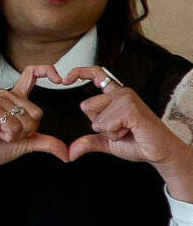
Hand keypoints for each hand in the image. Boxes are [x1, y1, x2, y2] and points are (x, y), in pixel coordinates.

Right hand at [0, 63, 67, 208]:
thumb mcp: (28, 143)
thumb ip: (48, 143)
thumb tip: (68, 154)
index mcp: (16, 98)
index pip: (31, 75)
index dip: (47, 71)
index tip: (60, 80)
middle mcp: (7, 95)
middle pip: (37, 112)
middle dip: (28, 131)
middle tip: (9, 132)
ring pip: (26, 120)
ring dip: (17, 134)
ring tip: (0, 132)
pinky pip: (13, 125)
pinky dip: (9, 135)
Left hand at [65, 66, 192, 199]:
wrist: (159, 152)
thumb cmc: (138, 143)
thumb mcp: (107, 141)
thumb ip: (88, 142)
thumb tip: (69, 153)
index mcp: (115, 95)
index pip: (95, 74)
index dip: (79, 72)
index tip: (65, 79)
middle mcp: (121, 92)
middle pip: (86, 106)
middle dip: (99, 124)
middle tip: (121, 128)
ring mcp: (126, 98)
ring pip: (96, 118)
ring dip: (109, 131)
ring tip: (128, 130)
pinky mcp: (130, 108)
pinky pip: (105, 124)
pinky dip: (115, 134)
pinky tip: (131, 131)